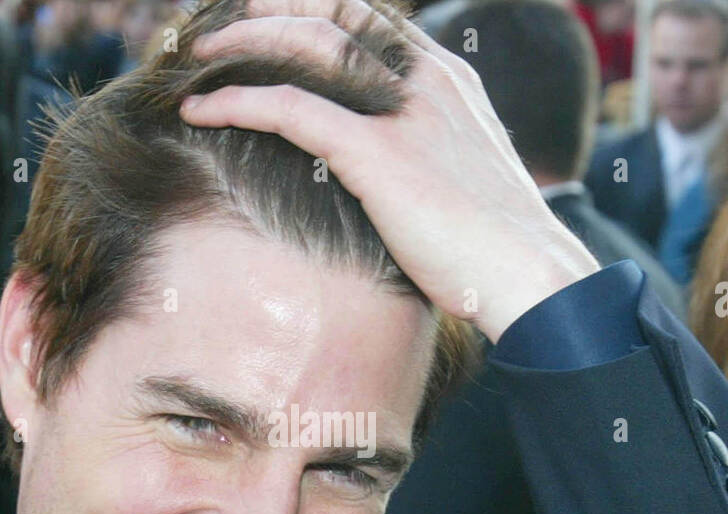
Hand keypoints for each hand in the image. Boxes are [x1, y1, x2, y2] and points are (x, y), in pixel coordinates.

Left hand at [179, 0, 599, 342]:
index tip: (269, 16)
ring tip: (196, 59)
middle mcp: (425, 79)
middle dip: (269, 11)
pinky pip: (288, 109)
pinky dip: (236, 103)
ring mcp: (401, 111)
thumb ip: (429, 152)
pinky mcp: (375, 153)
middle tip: (218, 29)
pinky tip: (200, 109)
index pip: (370, 17)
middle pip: (333, 12)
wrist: (531, 274)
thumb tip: (396, 173)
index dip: (314, 9)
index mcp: (448, 79)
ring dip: (243, 44)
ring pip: (306, 44)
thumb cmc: (499, 246)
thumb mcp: (465, 178)